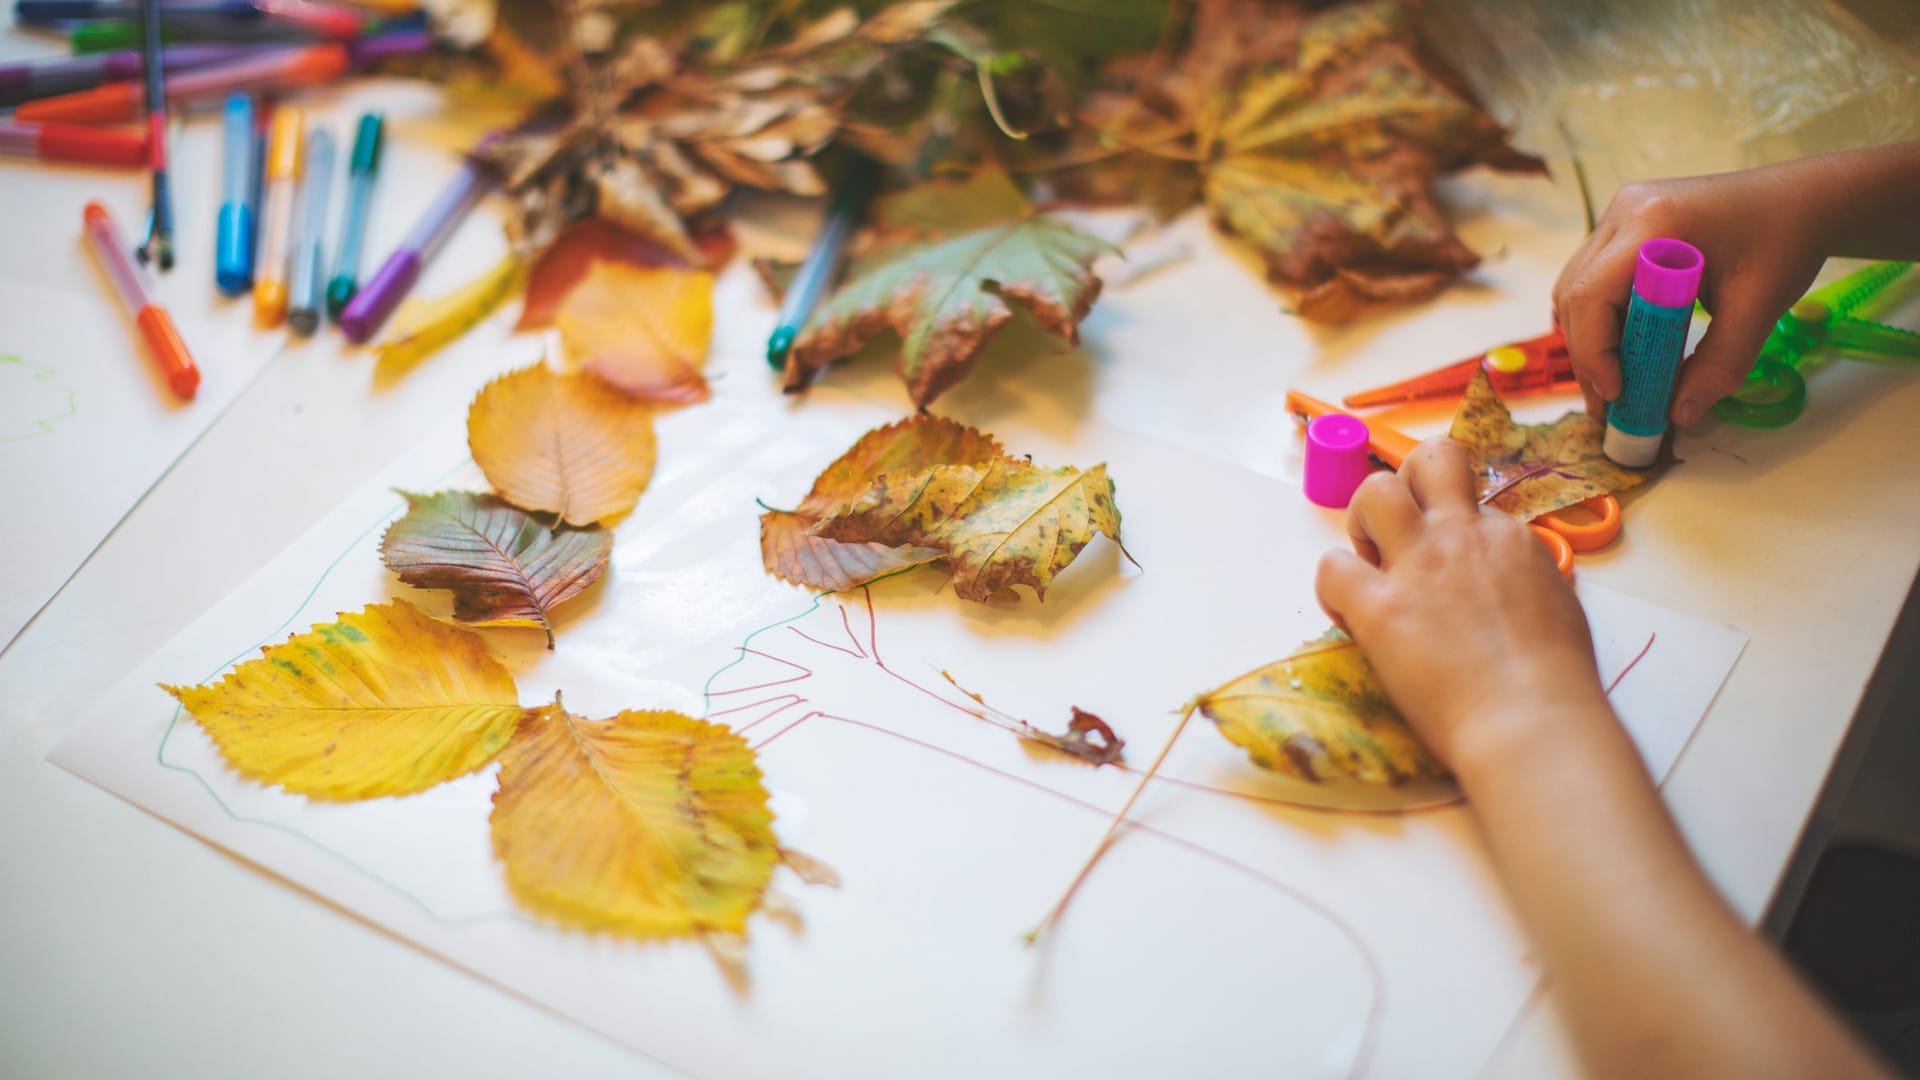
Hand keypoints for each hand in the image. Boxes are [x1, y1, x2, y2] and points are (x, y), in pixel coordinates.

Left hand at [1314, 438, 1608, 772]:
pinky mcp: (1378, 607)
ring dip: (1362, 523)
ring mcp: (1418, 566)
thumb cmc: (1554, 684)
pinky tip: (1351, 615)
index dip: (1452, 532)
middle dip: (1407, 483)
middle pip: (1429, 459)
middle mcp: (1462, 537)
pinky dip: (1333, 587)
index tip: (1451, 571)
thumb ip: (1523, 580)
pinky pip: (1332, 567)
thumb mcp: (1557, 607)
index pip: (1469, 506)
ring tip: (1371, 565)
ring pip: (1374, 491)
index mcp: (1510, 540)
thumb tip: (1501, 583)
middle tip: (1398, 534)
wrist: (1530, 724)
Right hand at [1553, 169, 1828, 426]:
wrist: (1805, 197)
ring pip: (1576, 286)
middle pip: (1575, 293)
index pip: (1592, 294)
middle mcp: (1624, 212)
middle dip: (1588, 354)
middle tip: (1610, 402)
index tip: (1618, 394)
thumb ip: (1721, 365)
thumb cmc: (1786, 240)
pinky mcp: (1625, 225)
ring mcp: (1620, 214)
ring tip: (1613, 379)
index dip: (1594, 351)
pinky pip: (1591, 276)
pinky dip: (1598, 316)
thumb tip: (1680, 415)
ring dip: (1588, 336)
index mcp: (1653, 223)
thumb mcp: (1759, 306)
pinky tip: (1620, 342)